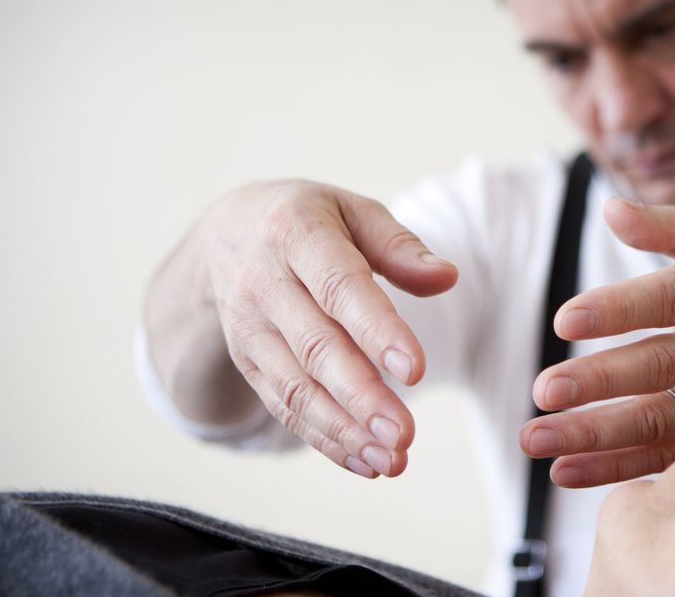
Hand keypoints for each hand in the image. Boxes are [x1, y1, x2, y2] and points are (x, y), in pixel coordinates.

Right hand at [197, 180, 456, 476]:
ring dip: (344, 430)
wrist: (227, 234)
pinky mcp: (248, 362)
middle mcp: (264, 284)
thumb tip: (447, 277)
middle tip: (403, 434)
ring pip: (296, 387)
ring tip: (391, 460)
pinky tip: (364, 461)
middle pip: (315, 347)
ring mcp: (250, 328)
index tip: (414, 370)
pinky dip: (324, 438)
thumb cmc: (309, 222)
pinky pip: (284, 406)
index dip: (376, 330)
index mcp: (296, 235)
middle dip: (361, 396)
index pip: (339, 288)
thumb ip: (400, 246)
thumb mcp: (353, 212)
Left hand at [520, 197, 674, 486]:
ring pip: (662, 421)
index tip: (566, 318)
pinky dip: (618, 469)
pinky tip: (566, 471)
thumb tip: (611, 208)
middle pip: (663, 365)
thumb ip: (672, 228)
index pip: (672, 296)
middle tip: (544, 389)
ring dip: (595, 435)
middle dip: (600, 381)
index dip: (620, 309)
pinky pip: (670, 458)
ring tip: (536, 438)